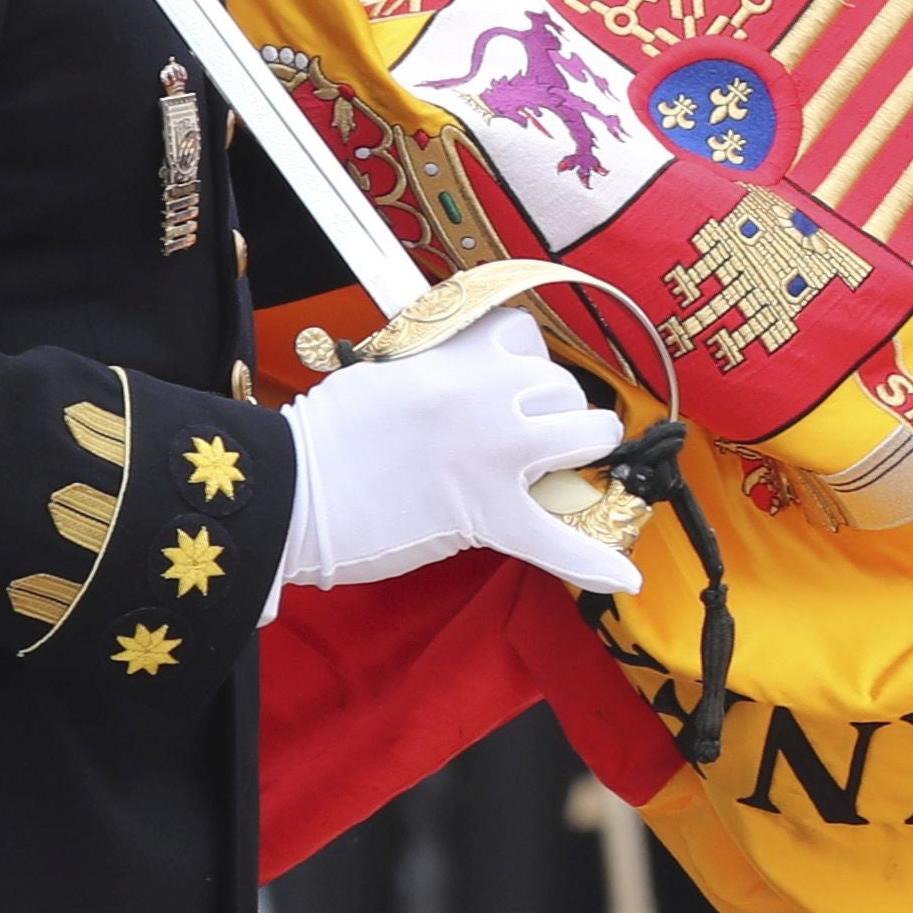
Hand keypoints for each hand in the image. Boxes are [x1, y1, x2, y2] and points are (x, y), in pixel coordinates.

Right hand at [280, 315, 643, 596]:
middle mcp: (484, 393)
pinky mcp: (486, 513)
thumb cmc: (322, 437)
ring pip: (584, 434)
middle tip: (526, 439)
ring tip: (565, 469)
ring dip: (581, 451)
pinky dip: (592, 560)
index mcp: (453, 355)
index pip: (524, 337)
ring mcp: (492, 452)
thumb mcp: (382, 374)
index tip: (511, 386)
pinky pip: (556, 538)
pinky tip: (624, 575)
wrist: (288, 491)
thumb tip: (468, 377)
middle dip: (553, 411)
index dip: (525, 365)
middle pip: (561, 386)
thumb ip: (436, 370)